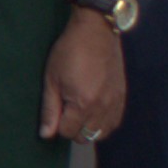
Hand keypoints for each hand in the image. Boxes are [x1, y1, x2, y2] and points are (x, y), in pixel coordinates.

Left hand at [42, 12, 127, 138]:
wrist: (96, 30)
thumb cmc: (70, 51)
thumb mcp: (52, 79)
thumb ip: (49, 109)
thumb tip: (46, 134)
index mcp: (82, 103)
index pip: (68, 132)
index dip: (58, 124)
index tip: (56, 109)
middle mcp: (102, 107)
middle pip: (85, 136)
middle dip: (73, 129)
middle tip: (67, 110)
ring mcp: (114, 103)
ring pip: (101, 133)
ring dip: (89, 127)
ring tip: (81, 111)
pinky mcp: (122, 97)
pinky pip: (114, 122)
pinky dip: (103, 122)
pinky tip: (95, 111)